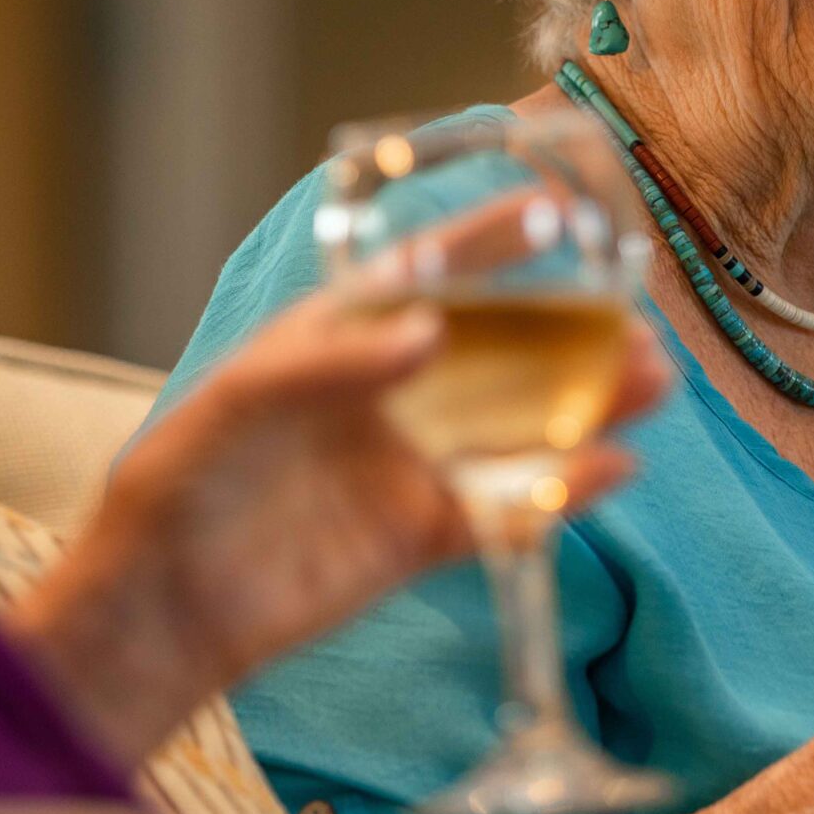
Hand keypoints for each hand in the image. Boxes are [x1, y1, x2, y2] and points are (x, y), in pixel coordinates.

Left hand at [9, 262, 670, 769]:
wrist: (159, 607)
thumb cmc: (178, 482)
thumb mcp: (238, 400)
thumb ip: (333, 364)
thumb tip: (431, 331)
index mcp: (341, 338)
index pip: (430, 272)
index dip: (494, 239)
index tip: (564, 206)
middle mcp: (389, 394)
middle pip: (498, 352)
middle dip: (571, 332)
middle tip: (640, 319)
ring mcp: (410, 464)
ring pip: (519, 426)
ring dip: (587, 404)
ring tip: (655, 381)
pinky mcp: (419, 536)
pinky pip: (506, 508)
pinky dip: (562, 491)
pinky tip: (613, 468)